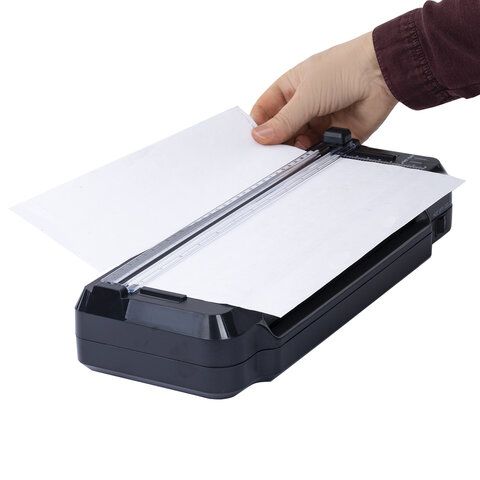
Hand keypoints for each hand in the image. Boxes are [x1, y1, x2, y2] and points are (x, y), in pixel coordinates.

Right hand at [251, 32, 396, 147]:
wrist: (382, 74)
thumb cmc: (344, 69)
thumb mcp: (306, 95)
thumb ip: (284, 120)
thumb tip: (260, 136)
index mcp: (291, 89)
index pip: (266, 111)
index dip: (258, 126)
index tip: (254, 143)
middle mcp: (304, 106)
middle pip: (282, 131)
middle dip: (278, 143)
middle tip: (273, 156)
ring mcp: (320, 120)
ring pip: (300, 143)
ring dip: (297, 150)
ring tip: (296, 154)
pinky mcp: (337, 135)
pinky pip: (321, 150)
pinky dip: (316, 155)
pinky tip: (314, 154)